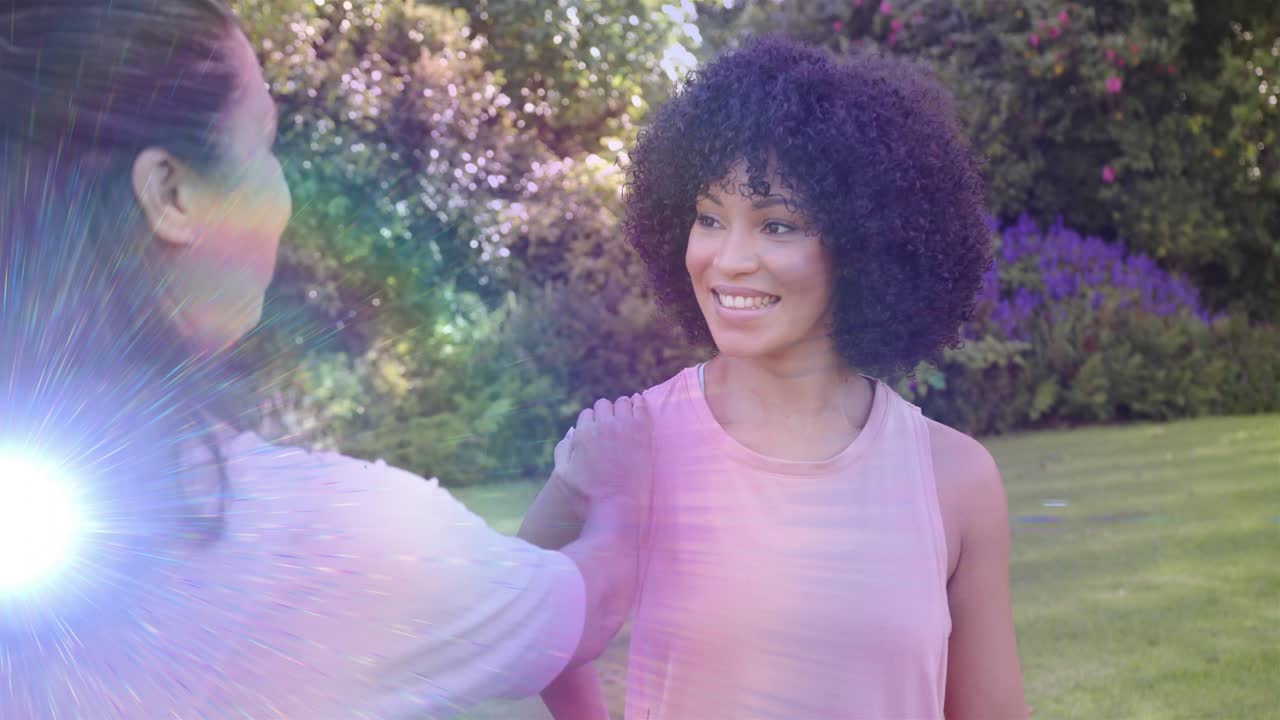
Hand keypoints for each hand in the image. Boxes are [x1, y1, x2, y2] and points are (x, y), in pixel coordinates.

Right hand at [559, 394, 652, 540]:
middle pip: (603, 405)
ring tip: (625, 417)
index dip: (591, 423)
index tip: (597, 431)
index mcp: (583, 434)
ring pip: (622, 402)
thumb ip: (562, 452)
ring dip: (621, 408)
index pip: (587, 414)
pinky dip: (638, 403)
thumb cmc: (589, 497)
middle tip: (611, 426)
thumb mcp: (564, 476)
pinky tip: (638, 403)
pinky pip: (641, 406)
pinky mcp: (644, 432)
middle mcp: (603, 425)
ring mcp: (625, 427)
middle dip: (605, 414)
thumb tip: (569, 435)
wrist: (619, 508)